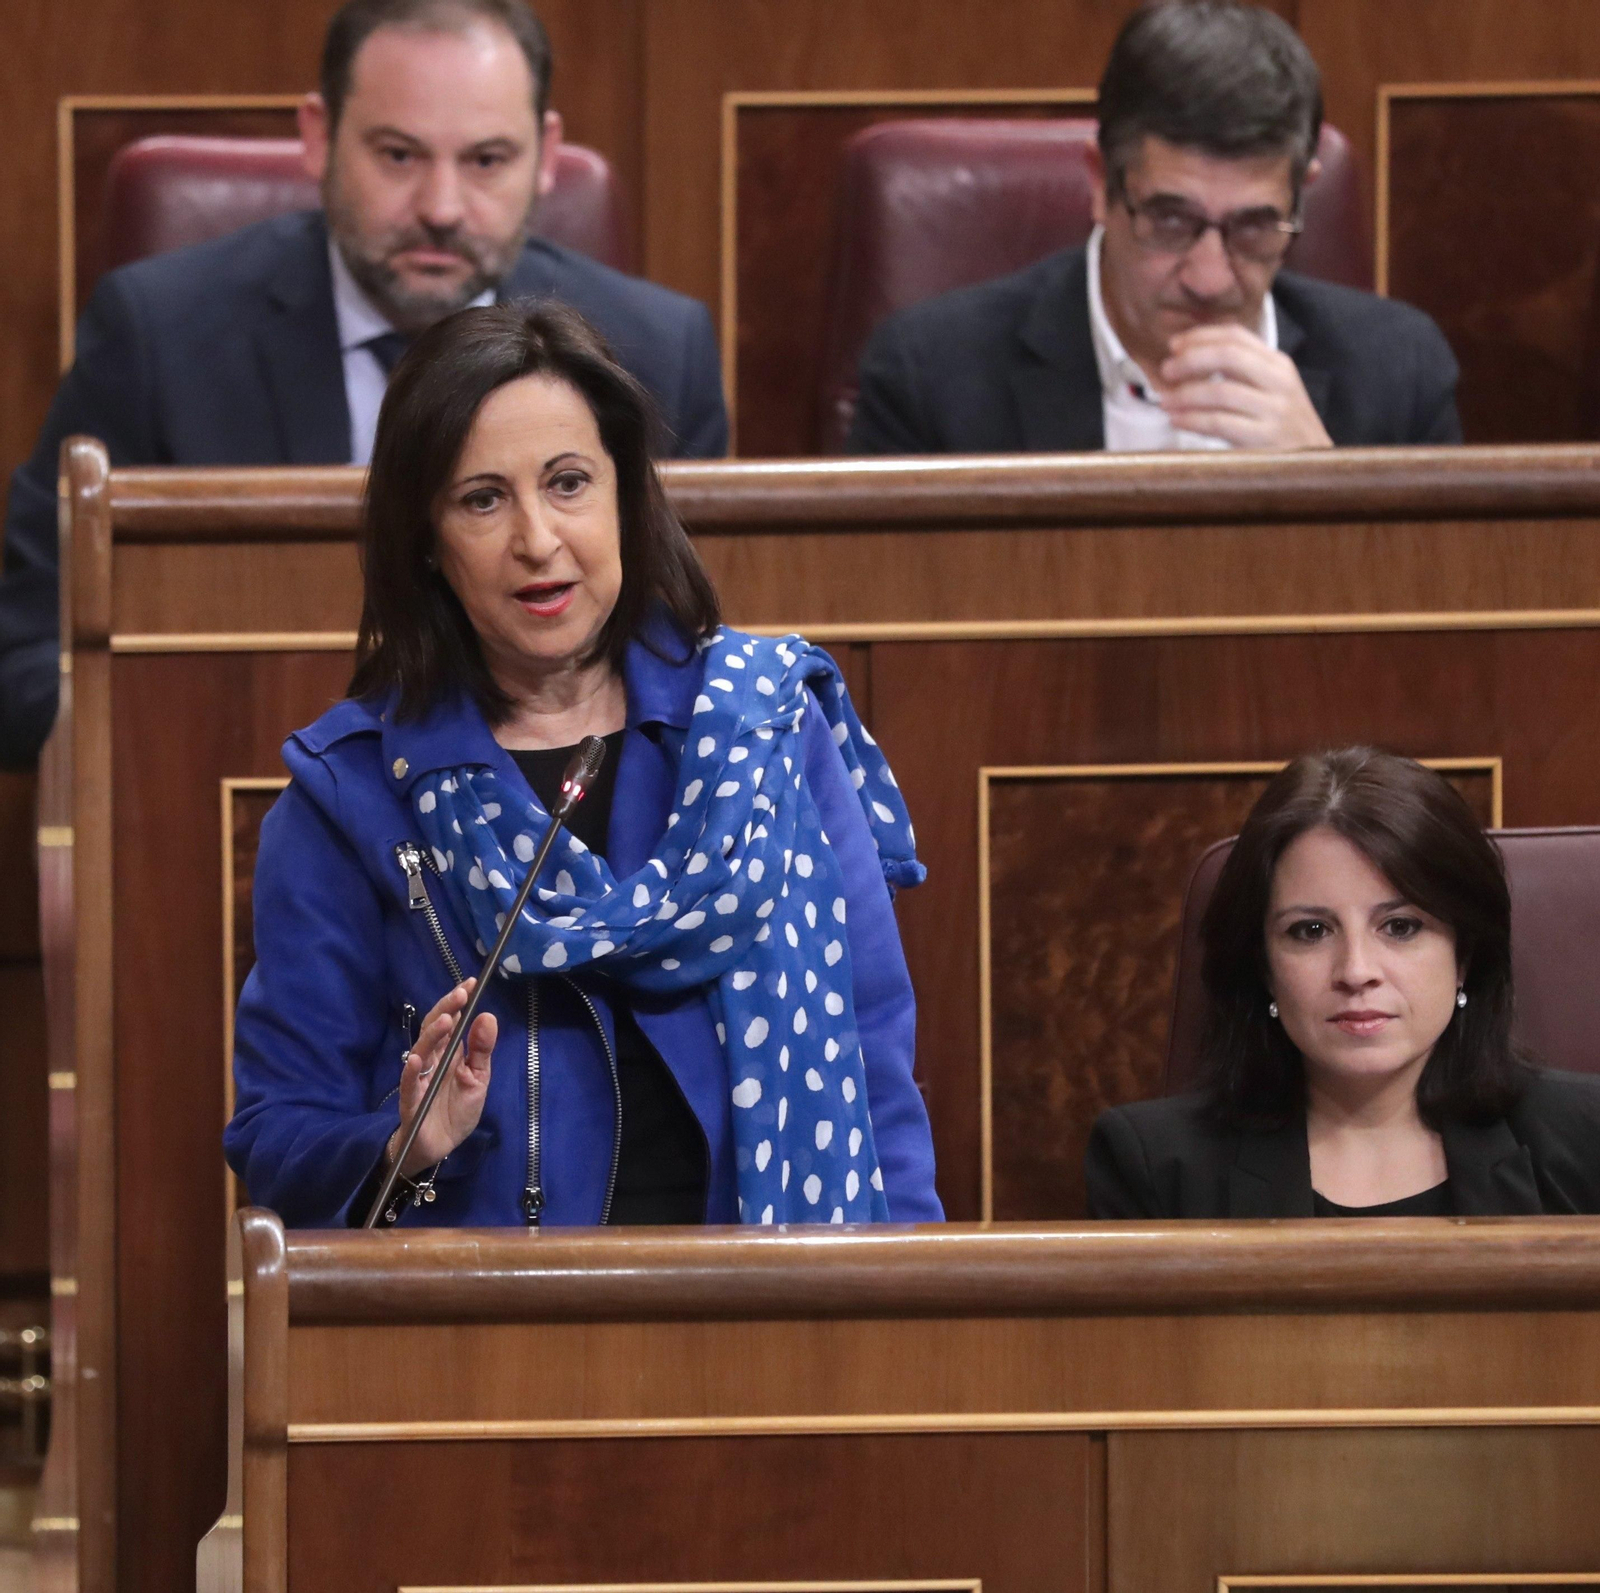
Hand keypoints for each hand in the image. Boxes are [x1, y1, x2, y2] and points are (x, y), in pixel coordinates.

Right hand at [389, 979, 495, 1176]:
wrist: (441, 1146)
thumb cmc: (457, 1110)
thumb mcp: (478, 1079)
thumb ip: (482, 1050)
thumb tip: (487, 1016)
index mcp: (449, 1053)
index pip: (451, 1021)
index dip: (458, 1002)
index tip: (471, 983)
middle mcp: (433, 1060)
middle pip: (434, 1029)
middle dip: (446, 1009)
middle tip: (460, 994)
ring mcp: (420, 1078)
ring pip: (421, 1050)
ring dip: (432, 1035)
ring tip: (446, 1019)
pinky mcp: (412, 1101)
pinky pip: (410, 1084)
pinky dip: (412, 1071)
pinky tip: (417, 1058)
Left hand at [1159, 324, 1331, 450]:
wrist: (1316, 463)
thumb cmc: (1282, 427)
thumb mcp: (1271, 390)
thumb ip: (1241, 371)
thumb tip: (1191, 355)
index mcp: (1278, 364)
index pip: (1236, 336)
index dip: (1201, 337)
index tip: (1174, 345)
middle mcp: (1279, 381)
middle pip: (1228, 356)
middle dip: (1191, 360)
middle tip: (1166, 370)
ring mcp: (1274, 410)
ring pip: (1220, 392)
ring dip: (1185, 395)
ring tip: (1164, 401)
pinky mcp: (1265, 438)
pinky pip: (1219, 423)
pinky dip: (1192, 420)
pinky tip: (1176, 420)